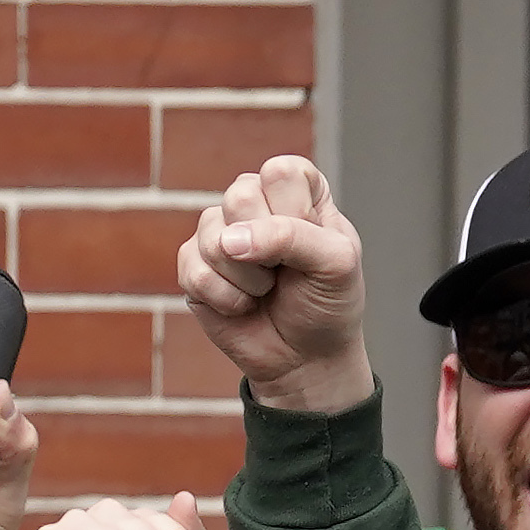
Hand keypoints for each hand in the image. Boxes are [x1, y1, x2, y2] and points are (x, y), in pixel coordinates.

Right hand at [177, 157, 370, 415]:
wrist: (306, 358)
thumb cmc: (328, 303)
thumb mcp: (336, 265)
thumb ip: (293, 237)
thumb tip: (230, 240)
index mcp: (298, 189)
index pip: (281, 171)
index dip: (295, 213)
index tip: (314, 244)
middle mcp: (256, 201)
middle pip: (239, 195)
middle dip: (270, 248)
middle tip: (287, 271)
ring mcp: (219, 230)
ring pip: (214, 237)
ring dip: (250, 279)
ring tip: (268, 289)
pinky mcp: (193, 263)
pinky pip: (195, 271)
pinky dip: (227, 299)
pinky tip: (244, 305)